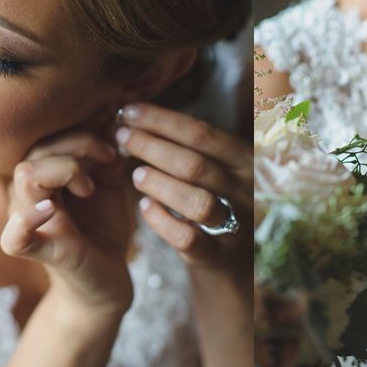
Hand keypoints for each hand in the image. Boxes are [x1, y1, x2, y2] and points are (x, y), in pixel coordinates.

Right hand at [0, 129, 134, 317]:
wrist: (107, 279)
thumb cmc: (102, 228)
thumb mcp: (108, 182)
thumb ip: (104, 150)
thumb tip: (111, 111)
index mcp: (42, 173)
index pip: (45, 133)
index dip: (79, 127)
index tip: (112, 138)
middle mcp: (28, 193)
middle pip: (37, 146)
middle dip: (78, 142)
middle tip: (109, 157)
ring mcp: (29, 221)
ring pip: (26, 175)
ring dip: (66, 168)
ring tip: (90, 187)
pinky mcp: (40, 251)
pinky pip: (14, 237)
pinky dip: (27, 221)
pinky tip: (50, 210)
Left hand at [116, 103, 251, 277]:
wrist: (235, 254)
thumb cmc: (217, 197)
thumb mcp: (219, 166)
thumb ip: (189, 144)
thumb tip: (138, 115)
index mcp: (245, 159)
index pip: (202, 133)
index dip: (162, 120)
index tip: (129, 111)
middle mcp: (245, 190)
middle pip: (194, 164)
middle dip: (152, 147)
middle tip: (121, 137)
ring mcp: (234, 224)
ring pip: (196, 201)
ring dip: (159, 184)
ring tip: (135, 174)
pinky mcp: (217, 254)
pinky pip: (187, 238)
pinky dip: (162, 221)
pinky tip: (144, 207)